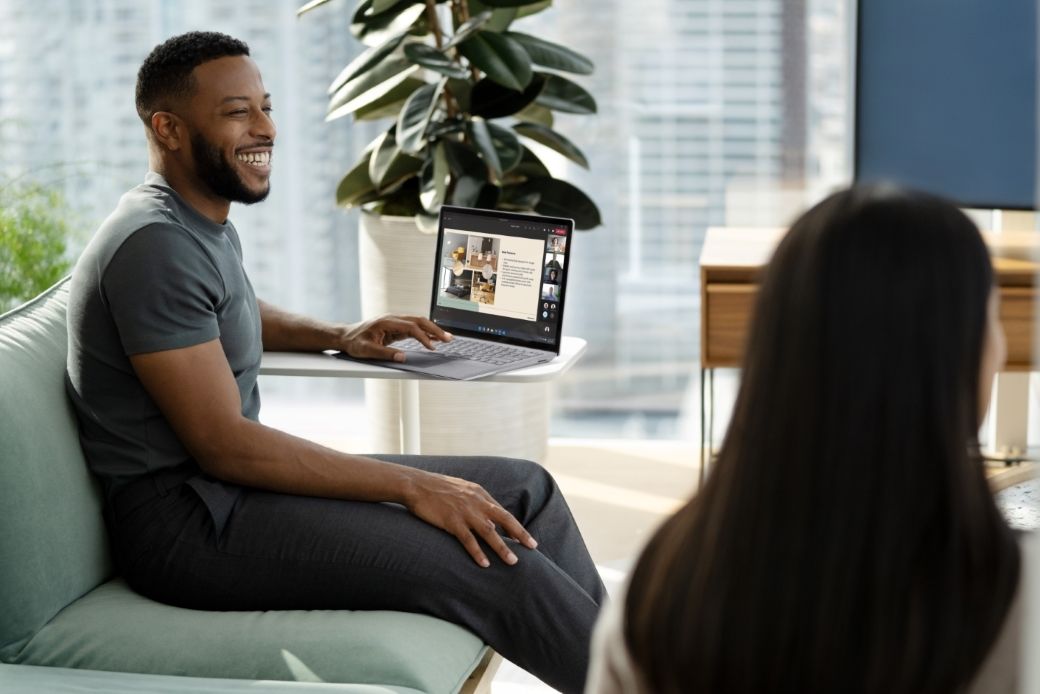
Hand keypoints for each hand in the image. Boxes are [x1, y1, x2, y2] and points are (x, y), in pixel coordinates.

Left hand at [339, 315, 450, 361]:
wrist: (345, 336)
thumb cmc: (354, 342)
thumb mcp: (366, 350)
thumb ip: (385, 354)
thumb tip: (402, 358)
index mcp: (387, 322)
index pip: (411, 327)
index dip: (423, 337)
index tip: (432, 347)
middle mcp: (393, 319)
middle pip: (419, 321)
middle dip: (435, 329)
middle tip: (448, 338)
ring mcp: (395, 323)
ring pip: (418, 323)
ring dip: (432, 329)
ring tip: (446, 338)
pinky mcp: (395, 328)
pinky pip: (413, 328)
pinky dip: (425, 332)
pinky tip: (433, 338)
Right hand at [404, 470, 537, 567]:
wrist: (416, 484)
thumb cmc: (437, 488)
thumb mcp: (462, 489)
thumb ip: (476, 500)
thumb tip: (487, 514)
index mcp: (480, 494)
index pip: (503, 512)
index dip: (516, 526)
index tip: (527, 538)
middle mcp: (477, 502)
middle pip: (504, 519)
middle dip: (520, 534)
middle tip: (532, 547)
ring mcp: (465, 512)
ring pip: (489, 532)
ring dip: (502, 547)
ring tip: (513, 561)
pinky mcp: (452, 521)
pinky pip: (468, 540)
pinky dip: (478, 552)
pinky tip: (485, 563)